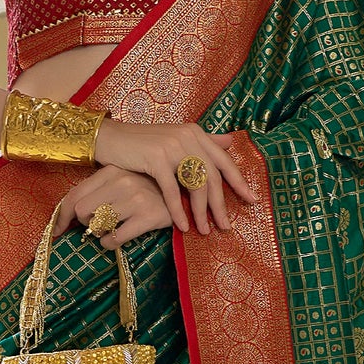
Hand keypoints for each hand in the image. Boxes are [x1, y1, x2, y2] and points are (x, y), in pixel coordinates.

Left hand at [52, 166, 170, 249]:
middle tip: (97, 226)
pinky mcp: (148, 216)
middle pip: (81, 211)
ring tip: (111, 231)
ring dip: (99, 234)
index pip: (74, 195)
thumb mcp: (124, 181)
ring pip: (97, 225)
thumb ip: (100, 191)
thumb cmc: (150, 190)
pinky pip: (114, 238)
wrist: (188, 193)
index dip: (62, 217)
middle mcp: (121, 181)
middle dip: (85, 224)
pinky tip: (117, 240)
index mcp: (112, 170)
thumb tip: (71, 214)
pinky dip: (110, 244)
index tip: (57, 231)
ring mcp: (135, 198)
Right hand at [91, 119, 258, 233]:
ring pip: (196, 185)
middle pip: (213, 176)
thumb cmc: (143, 144)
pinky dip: (178, 210)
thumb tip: (230, 142)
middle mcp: (188, 137)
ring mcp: (173, 146)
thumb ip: (203, 141)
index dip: (239, 182)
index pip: (224, 160)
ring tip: (203, 230)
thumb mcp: (176, 139)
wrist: (111, 138)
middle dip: (220, 205)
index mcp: (196, 133)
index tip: (252, 200)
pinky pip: (173, 190)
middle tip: (226, 226)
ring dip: (201, 211)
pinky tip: (182, 225)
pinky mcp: (156, 158)